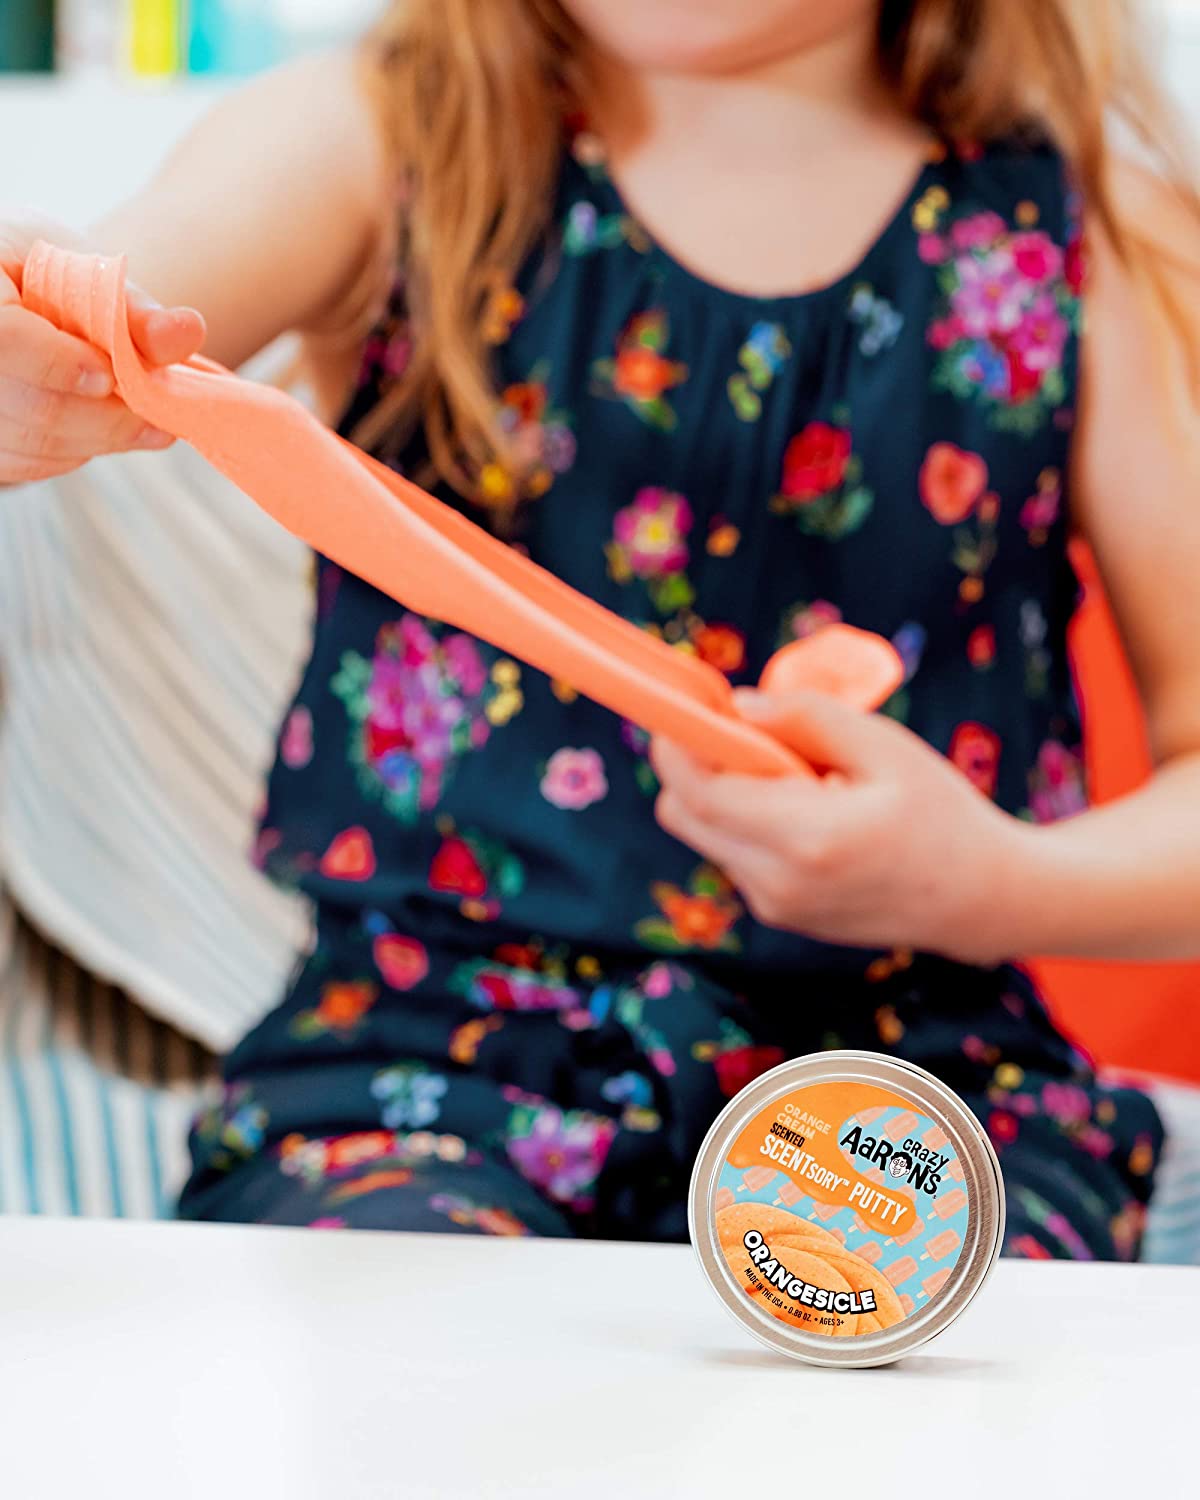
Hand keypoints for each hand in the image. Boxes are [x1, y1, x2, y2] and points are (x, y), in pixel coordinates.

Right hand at [0, 216, 205, 485]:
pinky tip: (102, 426)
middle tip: (159, 415)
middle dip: (107, 418)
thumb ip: (133, 309)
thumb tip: (186, 331)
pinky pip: (32, 464)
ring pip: (37, 443)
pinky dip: (79, 449)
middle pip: (33, 406)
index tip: (109, 378)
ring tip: (143, 419)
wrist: (22, 300)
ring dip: (102, 438)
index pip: (6, 338)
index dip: (59, 365)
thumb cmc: (54, 276)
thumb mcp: (89, 274)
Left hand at [650, 688, 1027, 964]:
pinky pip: (733, 851)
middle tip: (755, 733)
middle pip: (680, 813)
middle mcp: (777, 883)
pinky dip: (750, 820)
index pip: (696, 790)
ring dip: (728, 792)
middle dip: (697, 762)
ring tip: (806, 780)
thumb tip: (736, 704)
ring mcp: (774, 905)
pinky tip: (813, 813)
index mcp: (806, 840)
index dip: (676, 739)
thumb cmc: (941, 813)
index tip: (688, 700)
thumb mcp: (884, 746)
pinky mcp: (777, 913)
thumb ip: (804, 718)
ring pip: (704, 831)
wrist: (982, 900)